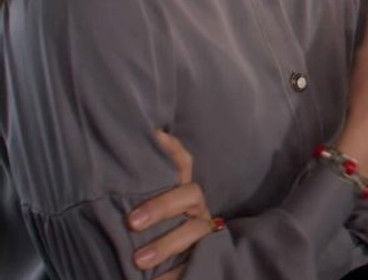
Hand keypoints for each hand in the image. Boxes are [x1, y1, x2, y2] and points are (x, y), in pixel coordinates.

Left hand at [127, 130, 218, 278]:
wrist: (156, 265)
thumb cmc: (147, 229)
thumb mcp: (140, 203)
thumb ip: (136, 184)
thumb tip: (134, 144)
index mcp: (181, 191)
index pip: (182, 164)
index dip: (173, 149)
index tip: (155, 136)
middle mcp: (195, 208)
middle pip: (190, 196)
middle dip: (163, 206)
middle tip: (132, 221)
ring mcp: (201, 232)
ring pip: (195, 231)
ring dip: (167, 244)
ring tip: (139, 260)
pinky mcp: (200, 258)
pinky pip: (191, 265)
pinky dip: (173, 275)